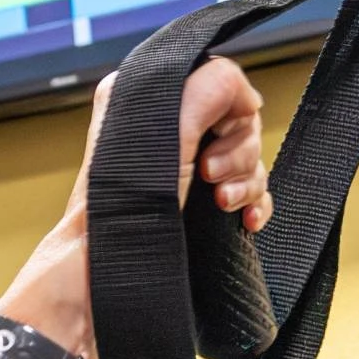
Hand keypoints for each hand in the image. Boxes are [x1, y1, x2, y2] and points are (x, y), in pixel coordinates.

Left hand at [0, 59, 273, 357]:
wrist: (104, 278)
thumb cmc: (117, 213)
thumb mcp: (168, 135)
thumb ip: (208, 92)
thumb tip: (239, 85)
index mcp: (150, 98)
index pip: (219, 81)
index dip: (231, 109)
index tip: (216, 139)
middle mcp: (168, 129)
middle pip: (239, 121)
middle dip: (238, 151)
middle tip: (210, 176)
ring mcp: (186, 170)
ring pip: (247, 158)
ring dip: (246, 181)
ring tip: (221, 203)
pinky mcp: (199, 204)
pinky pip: (249, 192)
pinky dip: (254, 204)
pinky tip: (245, 221)